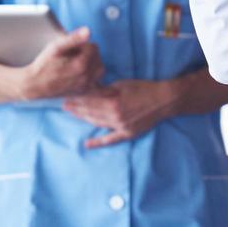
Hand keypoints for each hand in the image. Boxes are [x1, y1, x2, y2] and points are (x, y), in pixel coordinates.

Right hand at [16, 27, 102, 99]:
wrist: (35, 85)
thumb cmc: (44, 64)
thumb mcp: (56, 47)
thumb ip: (73, 38)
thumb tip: (88, 30)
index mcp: (80, 65)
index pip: (93, 47)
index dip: (82, 44)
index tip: (72, 47)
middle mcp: (85, 78)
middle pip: (98, 57)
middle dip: (89, 53)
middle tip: (74, 54)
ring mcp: (85, 87)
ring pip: (100, 69)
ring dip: (92, 63)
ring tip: (79, 61)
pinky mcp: (83, 93)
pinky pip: (96, 81)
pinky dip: (92, 75)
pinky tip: (81, 72)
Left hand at [64, 79, 180, 147]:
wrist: (163, 100)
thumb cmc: (144, 88)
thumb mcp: (123, 84)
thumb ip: (106, 89)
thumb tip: (90, 89)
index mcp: (113, 102)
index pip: (90, 101)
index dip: (77, 99)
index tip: (67, 96)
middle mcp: (115, 116)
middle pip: (90, 112)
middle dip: (76, 108)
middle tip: (64, 105)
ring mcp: (120, 127)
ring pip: (97, 123)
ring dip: (83, 119)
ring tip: (72, 115)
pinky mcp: (127, 134)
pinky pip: (110, 139)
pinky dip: (98, 142)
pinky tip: (87, 144)